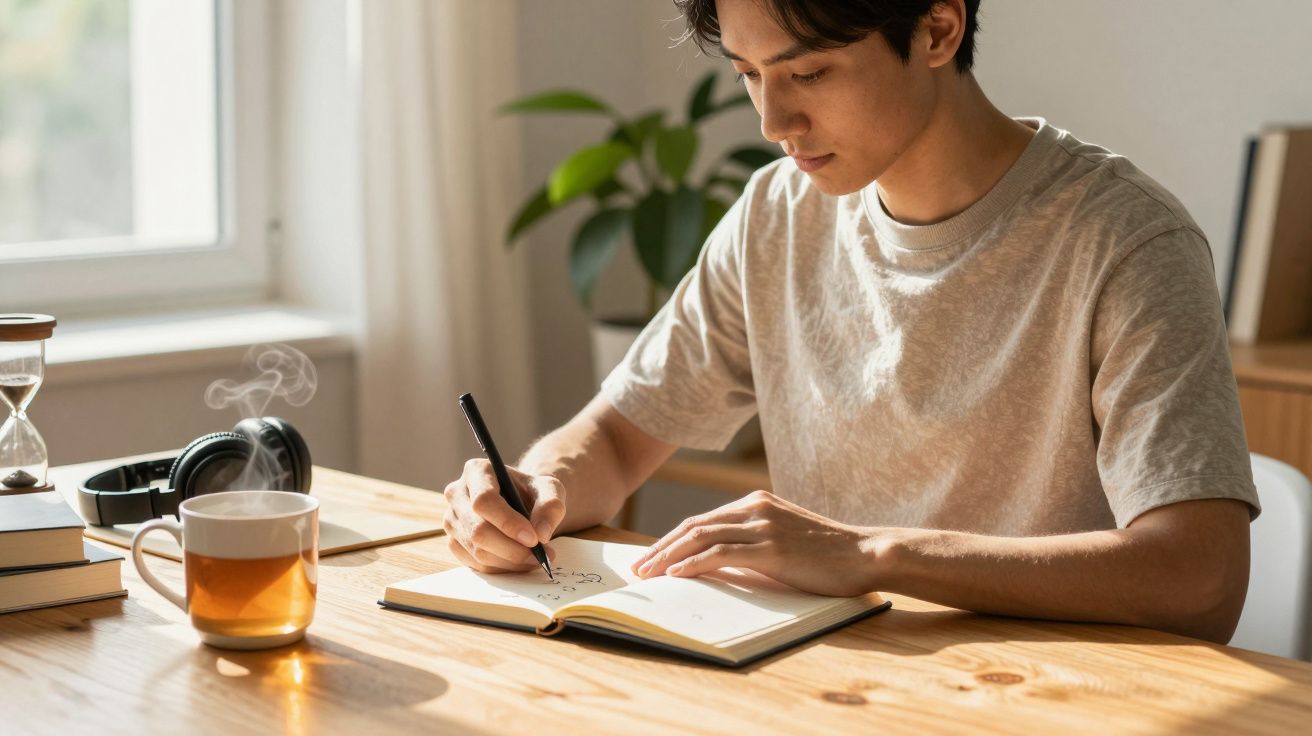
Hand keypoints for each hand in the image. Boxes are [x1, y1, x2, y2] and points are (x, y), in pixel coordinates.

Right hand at [442, 459, 566, 573]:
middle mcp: (457, 493)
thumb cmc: (532, 492)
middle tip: (540, 555)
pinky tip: (519, 561)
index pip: (484, 500)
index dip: (508, 523)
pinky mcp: (454, 542)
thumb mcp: (550, 490)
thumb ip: (550, 507)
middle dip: (512, 549)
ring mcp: (451, 520)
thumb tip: (541, 534)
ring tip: (536, 558)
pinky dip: (501, 568)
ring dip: (510, 561)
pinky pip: (475, 564)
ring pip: (477, 550)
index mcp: (477, 471)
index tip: (534, 539)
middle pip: (478, 530)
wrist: (521, 503)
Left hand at [630, 490, 885, 596]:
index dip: (671, 539)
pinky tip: (676, 575)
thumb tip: (717, 564)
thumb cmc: (828, 555)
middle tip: (638, 568)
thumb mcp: (784, 540)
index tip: (651, 557)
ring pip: (700, 537)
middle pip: (693, 526)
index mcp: (756, 503)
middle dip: (660, 548)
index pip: (701, 520)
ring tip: (647, 574)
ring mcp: (762, 526)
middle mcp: (754, 508)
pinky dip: (693, 563)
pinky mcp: (770, 548)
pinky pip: (720, 554)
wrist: (865, 554)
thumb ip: (753, 543)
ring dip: (667, 557)